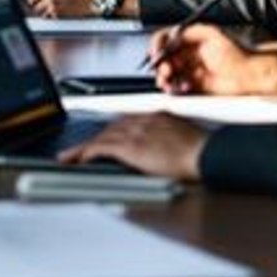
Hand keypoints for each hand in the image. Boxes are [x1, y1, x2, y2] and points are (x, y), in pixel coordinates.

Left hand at [61, 113, 206, 179]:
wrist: (206, 154)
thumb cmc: (203, 152)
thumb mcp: (184, 139)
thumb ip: (169, 139)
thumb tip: (162, 150)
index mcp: (157, 116)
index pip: (127, 121)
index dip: (111, 131)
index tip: (104, 137)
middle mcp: (143, 120)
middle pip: (111, 127)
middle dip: (94, 138)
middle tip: (79, 148)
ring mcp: (135, 132)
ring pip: (101, 137)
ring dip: (84, 147)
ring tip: (70, 156)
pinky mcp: (130, 146)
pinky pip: (101, 147)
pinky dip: (87, 153)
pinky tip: (79, 159)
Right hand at [149, 23, 256, 94]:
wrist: (250, 75)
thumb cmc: (237, 53)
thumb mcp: (211, 33)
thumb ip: (189, 32)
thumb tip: (170, 37)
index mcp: (191, 40)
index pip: (166, 40)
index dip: (158, 46)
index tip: (156, 54)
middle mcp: (189, 55)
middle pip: (164, 58)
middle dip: (160, 65)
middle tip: (164, 70)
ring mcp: (191, 71)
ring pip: (168, 75)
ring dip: (165, 78)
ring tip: (169, 81)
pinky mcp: (195, 86)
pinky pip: (177, 88)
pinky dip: (175, 89)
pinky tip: (183, 87)